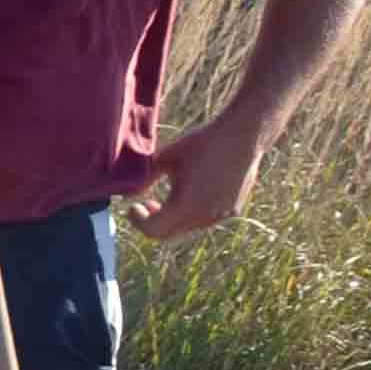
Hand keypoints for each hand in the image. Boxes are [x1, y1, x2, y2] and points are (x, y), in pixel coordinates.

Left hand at [130, 112, 267, 240]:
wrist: (243, 135)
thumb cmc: (202, 143)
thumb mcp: (166, 158)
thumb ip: (143, 180)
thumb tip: (127, 196)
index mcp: (186, 206)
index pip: (153, 231)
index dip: (138, 222)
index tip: (132, 207)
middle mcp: (205, 217)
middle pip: (168, 234)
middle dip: (152, 222)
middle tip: (144, 206)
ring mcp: (221, 216)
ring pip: (187, 229)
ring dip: (172, 219)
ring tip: (168, 198)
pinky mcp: (233, 210)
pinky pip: (204, 222)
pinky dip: (190, 215)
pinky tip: (190, 194)